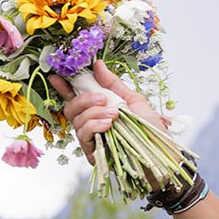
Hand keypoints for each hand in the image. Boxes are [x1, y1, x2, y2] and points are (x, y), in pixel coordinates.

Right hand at [47, 60, 166, 164]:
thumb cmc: (151, 131)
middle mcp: (92, 124)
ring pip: (76, 121)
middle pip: (71, 108)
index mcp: (99, 110)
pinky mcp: (94, 154)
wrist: (162, 154)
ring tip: (114, 114)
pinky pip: (84, 136)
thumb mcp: (134, 101)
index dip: (63, 87)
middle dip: (84, 100)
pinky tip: (108, 125)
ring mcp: (92, 140)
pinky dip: (94, 126)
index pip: (75, 97)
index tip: (56, 76)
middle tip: (102, 98)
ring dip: (94, 113)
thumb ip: (114, 84)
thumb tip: (98, 65)